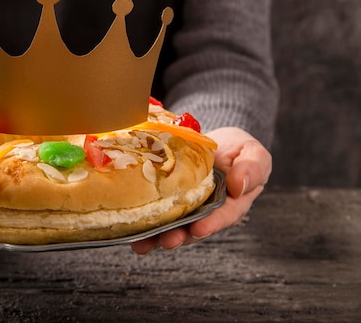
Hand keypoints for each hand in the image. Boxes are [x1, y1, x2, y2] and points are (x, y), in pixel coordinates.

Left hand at [131, 126, 271, 253]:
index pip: (223, 217)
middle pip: (192, 228)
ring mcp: (184, 208)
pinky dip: (142, 223)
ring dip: (157, 237)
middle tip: (168, 240)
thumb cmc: (238, 149)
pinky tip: (129, 230)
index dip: (211, 224)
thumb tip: (239, 185)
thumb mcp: (253, 154)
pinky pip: (155, 213)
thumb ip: (252, 169)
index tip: (199, 228)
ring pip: (171, 226)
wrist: (213, 140)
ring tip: (143, 243)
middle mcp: (206, 211)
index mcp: (231, 204)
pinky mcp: (166, 200)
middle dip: (179, 236)